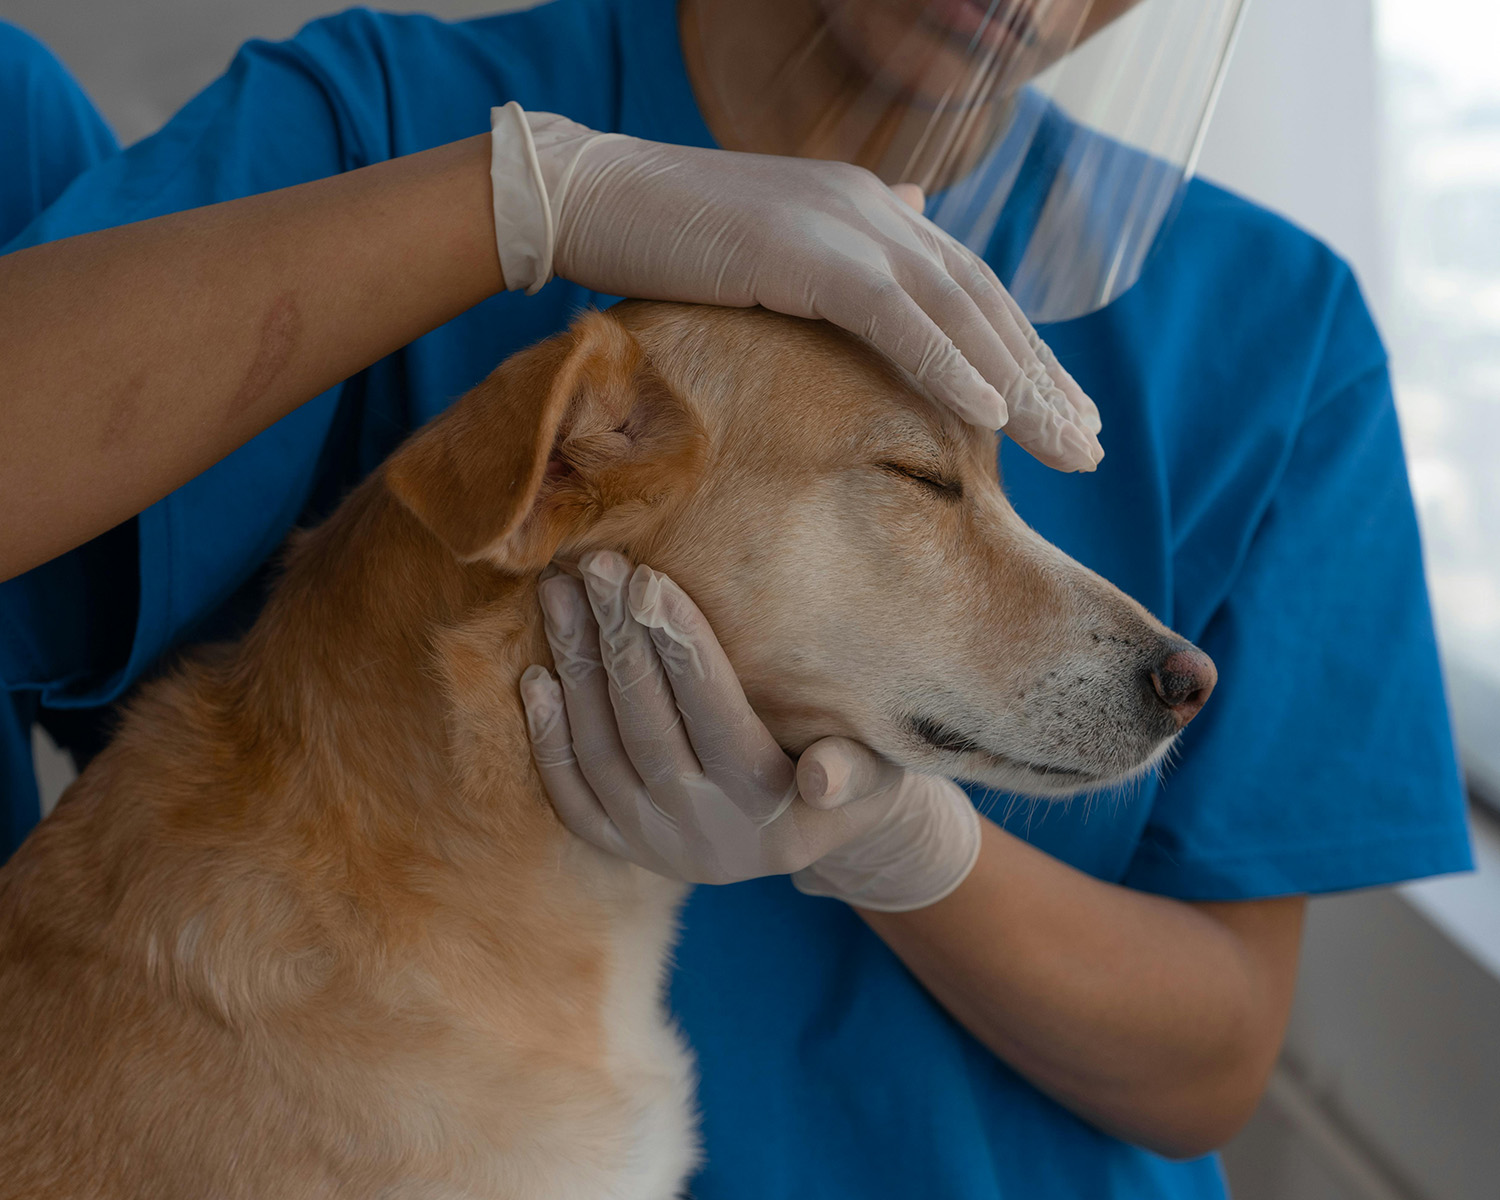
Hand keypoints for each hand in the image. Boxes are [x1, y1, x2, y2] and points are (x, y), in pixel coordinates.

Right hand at [489, 103, 1102, 471]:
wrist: (589, 197)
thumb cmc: (668, 238)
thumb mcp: (775, 247)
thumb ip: (845, 255)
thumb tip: (912, 225)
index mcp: (874, 210)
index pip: (970, 290)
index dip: (1022, 354)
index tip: (1061, 414)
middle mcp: (878, 209)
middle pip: (984, 304)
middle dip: (1043, 380)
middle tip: (1088, 448)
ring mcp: (847, 226)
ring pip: (960, 314)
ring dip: (1021, 386)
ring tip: (1068, 449)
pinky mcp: (809, 254)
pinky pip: (899, 321)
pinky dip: (952, 367)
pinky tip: (996, 418)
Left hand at [518, 551, 980, 911]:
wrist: (818, 838)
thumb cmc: (857, 778)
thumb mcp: (879, 777)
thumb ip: (855, 771)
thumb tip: (825, 777)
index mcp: (770, 811)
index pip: (717, 716)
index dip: (681, 648)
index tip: (649, 579)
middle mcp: (705, 835)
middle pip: (648, 726)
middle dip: (620, 639)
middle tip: (595, 566)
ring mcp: (656, 846)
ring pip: (601, 752)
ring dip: (577, 668)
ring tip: (560, 594)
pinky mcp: (623, 850)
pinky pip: (572, 795)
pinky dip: (550, 738)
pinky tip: (536, 677)